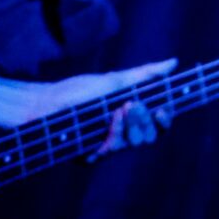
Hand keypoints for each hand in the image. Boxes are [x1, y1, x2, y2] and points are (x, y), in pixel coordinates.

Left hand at [1, 58, 177, 156]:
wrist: (43, 103)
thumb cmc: (78, 90)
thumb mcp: (115, 80)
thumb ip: (145, 74)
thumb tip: (174, 62)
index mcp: (131, 117)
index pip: (159, 124)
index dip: (166, 120)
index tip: (163, 109)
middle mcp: (122, 133)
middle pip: (150, 137)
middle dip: (146, 121)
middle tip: (133, 105)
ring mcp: (106, 145)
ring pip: (132, 145)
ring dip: (129, 127)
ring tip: (118, 110)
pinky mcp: (89, 156)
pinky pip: (108, 152)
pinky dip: (110, 137)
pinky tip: (107, 124)